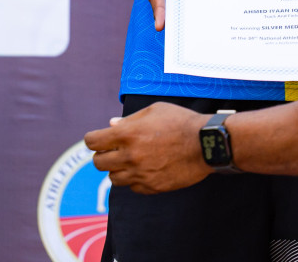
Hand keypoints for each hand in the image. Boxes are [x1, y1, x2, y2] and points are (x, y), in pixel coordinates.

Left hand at [85, 104, 211, 193]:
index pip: (92, 142)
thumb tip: (111, 125)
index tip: (99, 139)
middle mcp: (129, 156)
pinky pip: (133, 187)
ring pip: (113, 178)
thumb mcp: (154, 110)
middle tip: (114, 150)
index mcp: (126, 134)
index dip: (93, 139)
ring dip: (117, 169)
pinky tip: (145, 169)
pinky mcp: (151, 187)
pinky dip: (135, 179)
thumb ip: (129, 120)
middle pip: (98, 163)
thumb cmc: (180, 121)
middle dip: (103, 155)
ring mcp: (140, 174)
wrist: (205, 144)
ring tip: (130, 160)